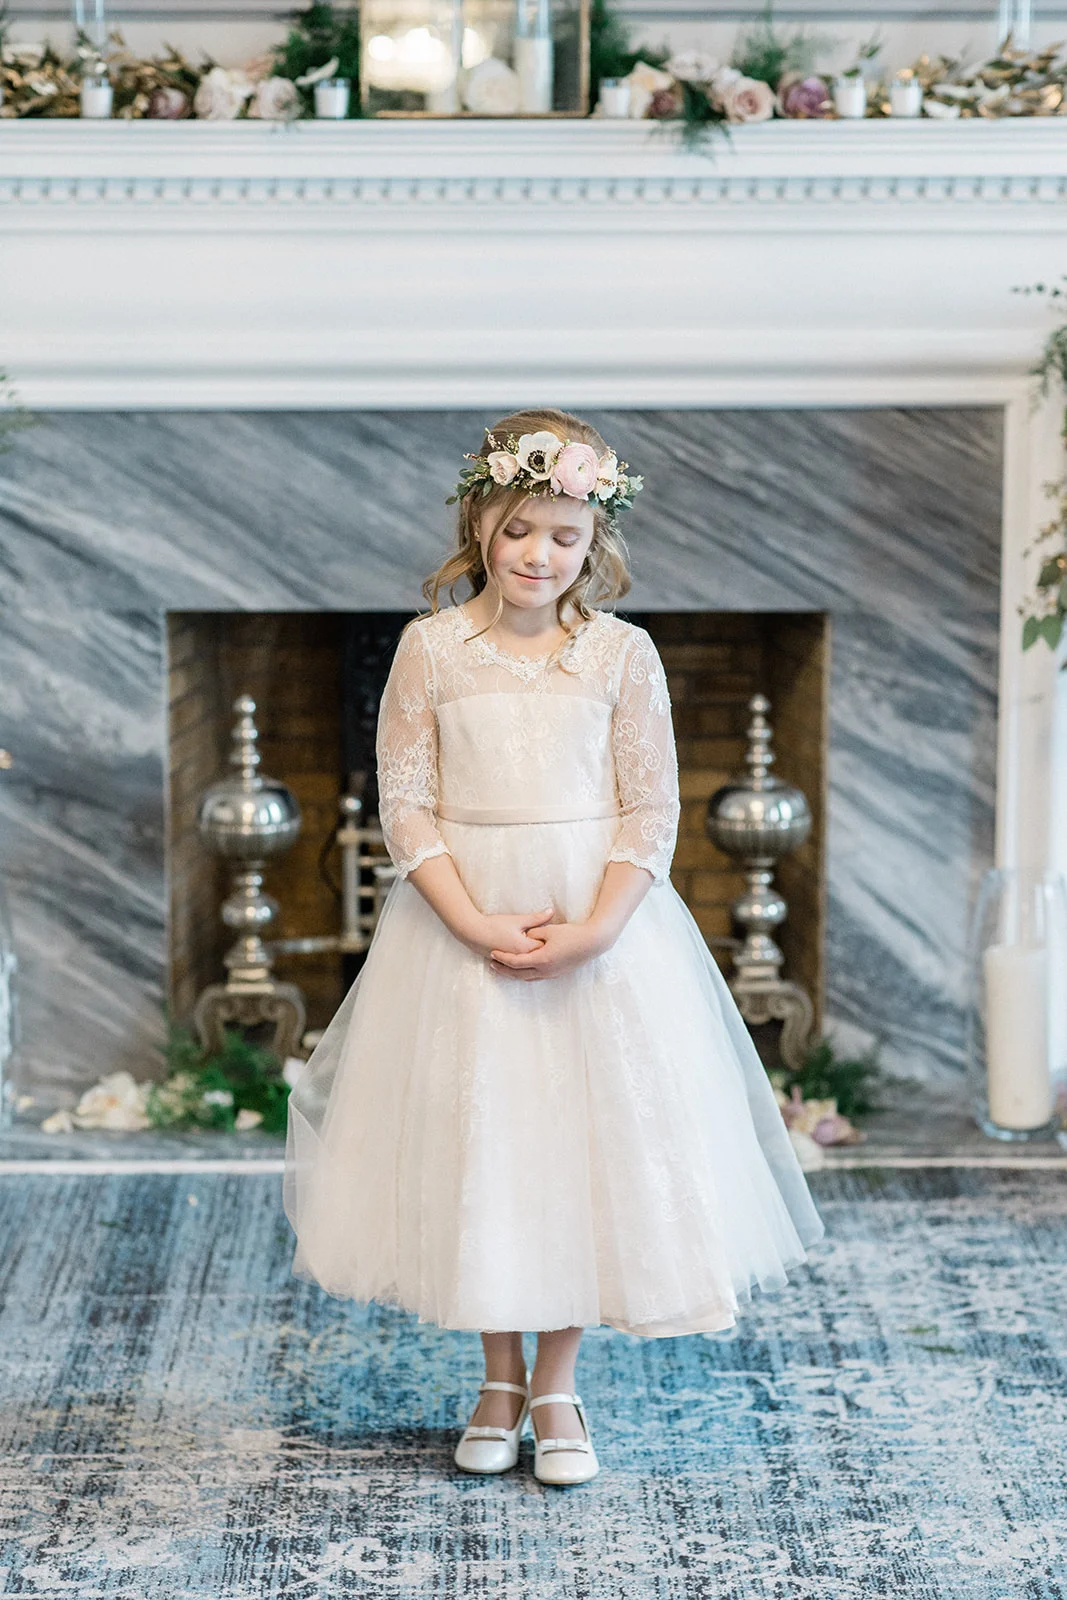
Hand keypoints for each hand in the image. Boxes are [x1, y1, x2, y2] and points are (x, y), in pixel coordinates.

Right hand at [463, 906, 553, 960]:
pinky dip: (527, 961)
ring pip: (530, 963)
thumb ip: (536, 918)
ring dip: (537, 957)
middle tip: (556, 943)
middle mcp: (520, 959)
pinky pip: (521, 965)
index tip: (558, 935)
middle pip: (539, 957)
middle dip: (546, 950)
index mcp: (525, 948)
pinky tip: (531, 957)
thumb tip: (552, 912)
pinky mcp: (506, 963)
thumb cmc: (495, 925)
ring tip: (545, 952)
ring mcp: (513, 963)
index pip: (545, 947)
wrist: (473, 933)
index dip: (552, 941)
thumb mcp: (518, 920)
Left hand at [489, 918, 612, 980]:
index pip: (516, 962)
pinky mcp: (558, 973)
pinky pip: (537, 977)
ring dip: (515, 974)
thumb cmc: (572, 935)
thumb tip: (526, 934)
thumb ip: (534, 932)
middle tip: (493, 965)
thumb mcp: (550, 930)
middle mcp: (545, 970)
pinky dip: (526, 974)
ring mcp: (552, 974)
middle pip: (519, 974)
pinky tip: (523, 970)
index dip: (503, 958)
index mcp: (542, 959)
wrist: (592, 943)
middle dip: (504, 970)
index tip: (493, 953)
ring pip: (528, 978)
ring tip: (504, 969)